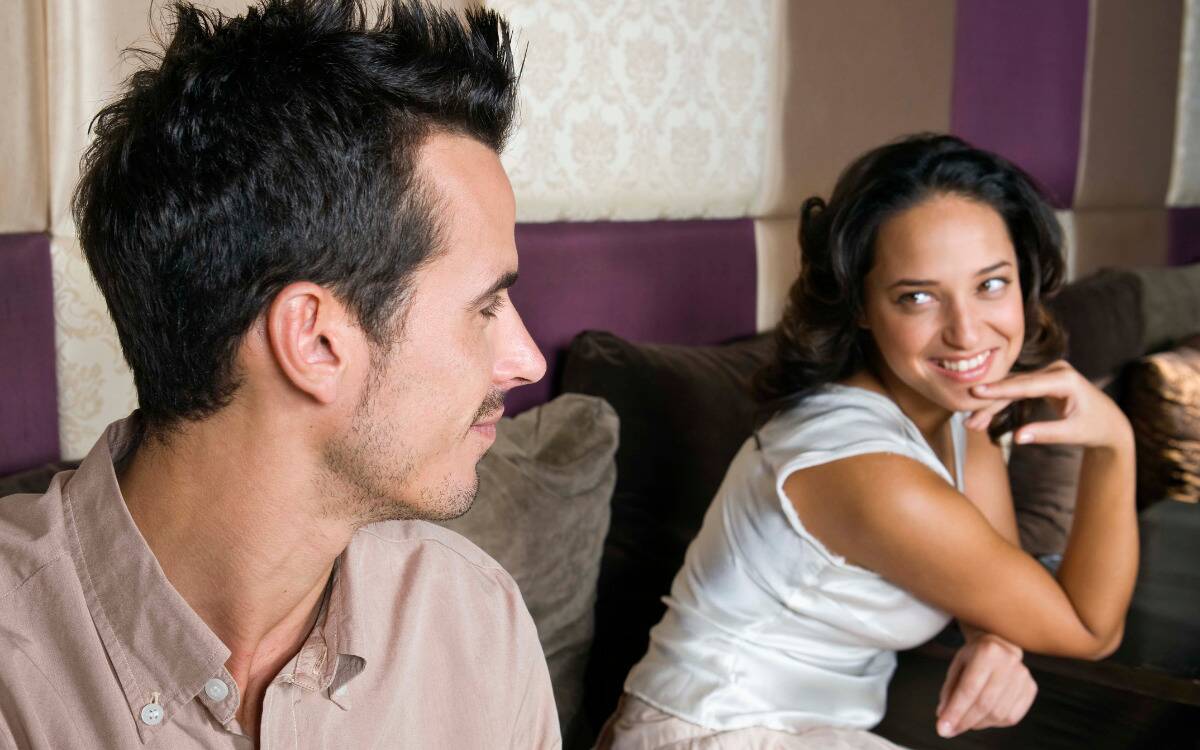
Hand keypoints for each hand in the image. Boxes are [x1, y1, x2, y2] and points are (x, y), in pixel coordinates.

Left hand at [935, 632, 1036, 737]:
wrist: (1001, 643)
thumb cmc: (974, 656)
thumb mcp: (957, 665)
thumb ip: (949, 691)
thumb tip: (943, 716)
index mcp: (987, 651)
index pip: (968, 689)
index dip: (955, 712)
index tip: (942, 729)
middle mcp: (1009, 662)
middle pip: (984, 704)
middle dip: (965, 721)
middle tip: (951, 729)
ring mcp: (1023, 676)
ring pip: (998, 714)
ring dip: (978, 723)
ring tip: (965, 721)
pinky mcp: (1031, 688)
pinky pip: (1012, 716)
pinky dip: (994, 723)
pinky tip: (983, 717)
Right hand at [965, 360, 1131, 449]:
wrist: (1109, 421)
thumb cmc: (1095, 427)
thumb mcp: (1073, 433)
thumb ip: (1046, 433)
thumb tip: (1018, 438)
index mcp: (1065, 379)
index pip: (1026, 385)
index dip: (1000, 390)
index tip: (976, 392)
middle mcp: (1055, 370)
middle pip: (1015, 386)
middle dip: (990, 404)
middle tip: (969, 421)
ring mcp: (1047, 373)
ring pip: (1012, 388)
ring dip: (992, 406)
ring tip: (972, 424)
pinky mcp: (1041, 380)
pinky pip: (1016, 390)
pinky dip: (1001, 403)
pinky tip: (984, 416)